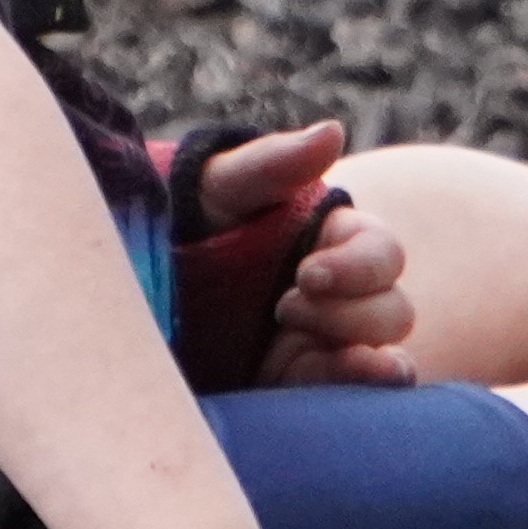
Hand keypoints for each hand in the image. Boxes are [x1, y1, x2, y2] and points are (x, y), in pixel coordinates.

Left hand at [196, 121, 419, 385]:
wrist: (133, 286)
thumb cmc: (183, 222)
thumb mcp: (219, 188)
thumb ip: (274, 164)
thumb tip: (332, 131)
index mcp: (334, 244)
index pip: (382, 255)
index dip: (359, 267)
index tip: (307, 272)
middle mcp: (340, 298)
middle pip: (393, 310)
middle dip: (351, 311)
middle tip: (284, 306)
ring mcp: (322, 346)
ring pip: (383, 358)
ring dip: (358, 355)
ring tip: (296, 345)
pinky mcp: (297, 387)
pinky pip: (352, 397)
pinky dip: (365, 392)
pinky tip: (360, 386)